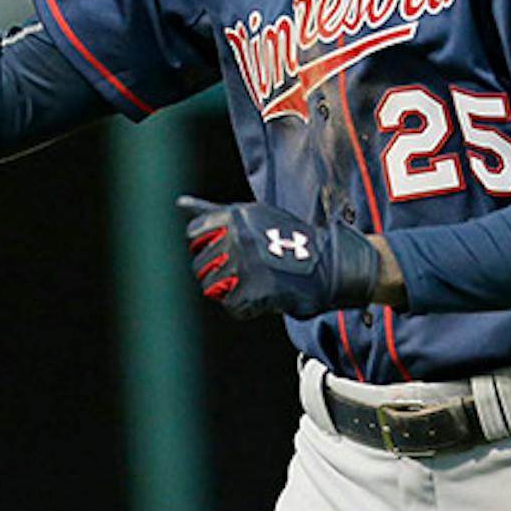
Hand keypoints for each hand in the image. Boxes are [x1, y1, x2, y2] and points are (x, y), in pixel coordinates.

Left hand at [177, 196, 379, 320]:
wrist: (331, 264)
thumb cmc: (288, 239)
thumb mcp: (252, 217)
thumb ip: (214, 213)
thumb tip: (179, 203)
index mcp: (233, 215)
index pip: (194, 234)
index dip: (206, 248)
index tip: (225, 252)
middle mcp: (236, 236)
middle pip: (200, 264)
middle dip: (218, 273)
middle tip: (247, 272)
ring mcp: (244, 263)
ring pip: (212, 287)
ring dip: (231, 291)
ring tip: (256, 283)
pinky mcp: (253, 289)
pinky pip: (232, 306)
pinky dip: (247, 307)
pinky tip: (264, 297)